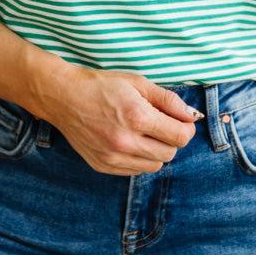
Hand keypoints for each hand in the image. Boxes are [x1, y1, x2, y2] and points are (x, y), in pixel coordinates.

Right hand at [34, 63, 201, 175]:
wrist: (64, 97)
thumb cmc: (102, 85)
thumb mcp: (138, 83)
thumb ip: (168, 100)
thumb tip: (191, 115)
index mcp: (137, 117)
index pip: (180, 136)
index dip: (186, 127)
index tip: (182, 120)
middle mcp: (126, 141)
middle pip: (170, 153)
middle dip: (172, 139)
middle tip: (161, 123)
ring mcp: (113, 157)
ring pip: (154, 165)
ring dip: (156, 150)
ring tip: (144, 132)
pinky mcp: (103, 166)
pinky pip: (135, 171)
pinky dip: (139, 158)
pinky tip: (130, 140)